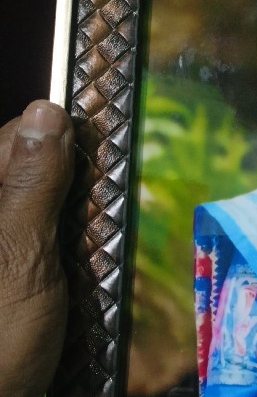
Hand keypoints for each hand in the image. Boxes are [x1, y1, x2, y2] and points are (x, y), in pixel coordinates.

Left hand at [0, 102, 73, 396]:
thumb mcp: (19, 261)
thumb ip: (31, 185)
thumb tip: (48, 111)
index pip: (14, 137)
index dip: (60, 142)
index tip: (105, 158)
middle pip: (26, 174)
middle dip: (69, 188)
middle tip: (98, 221)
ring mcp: (2, 254)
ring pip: (39, 213)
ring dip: (71, 227)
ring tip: (91, 256)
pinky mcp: (11, 286)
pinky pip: (40, 250)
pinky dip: (65, 258)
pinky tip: (80, 282)